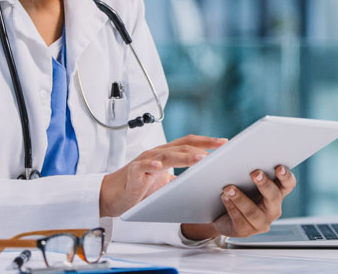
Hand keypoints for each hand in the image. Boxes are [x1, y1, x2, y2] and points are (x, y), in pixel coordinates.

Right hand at [100, 135, 226, 216]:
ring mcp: (145, 161)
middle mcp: (157, 153)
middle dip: (203, 146)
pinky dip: (151, 165)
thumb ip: (181, 178)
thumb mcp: (165, 181)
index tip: (224, 142)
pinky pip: (143, 167)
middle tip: (220, 148)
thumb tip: (203, 182)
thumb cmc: (139, 187)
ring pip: (167, 155)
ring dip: (185, 156)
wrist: (113, 195)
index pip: (189, 142)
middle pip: (182, 145)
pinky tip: (158, 166)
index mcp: (166, 154)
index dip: (206, 141)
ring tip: (200, 158)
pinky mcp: (133, 172)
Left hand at [181, 164, 295, 240]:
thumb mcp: (246, 178)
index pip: (288, 184)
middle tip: (254, 173)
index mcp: (277, 192)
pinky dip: (231, 207)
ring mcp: (261, 222)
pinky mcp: (246, 231)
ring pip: (253, 212)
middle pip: (274, 197)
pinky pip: (240, 220)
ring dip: (240, 198)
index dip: (286, 176)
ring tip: (229, 188)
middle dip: (264, 184)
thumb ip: (250, 167)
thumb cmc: (237, 189)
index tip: (278, 166)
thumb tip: (244, 152)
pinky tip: (224, 197)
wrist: (220, 213)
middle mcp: (273, 208)